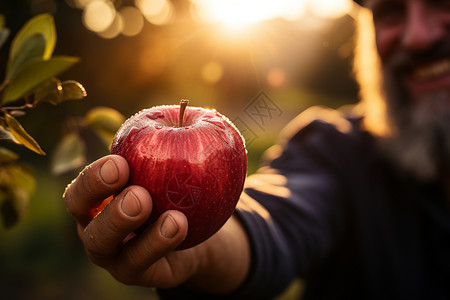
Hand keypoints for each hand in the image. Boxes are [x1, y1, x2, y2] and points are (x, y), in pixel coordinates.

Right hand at [63, 155, 249, 292]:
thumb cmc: (174, 190)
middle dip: (106, 204)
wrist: (193, 229)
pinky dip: (160, 243)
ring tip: (165, 215)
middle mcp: (95, 225)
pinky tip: (180, 224)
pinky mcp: (135, 273)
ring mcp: (112, 253)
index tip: (122, 163)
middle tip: (138, 195)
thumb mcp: (171, 165)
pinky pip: (143, 262)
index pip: (82, 188)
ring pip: (104, 246)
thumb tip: (188, 105)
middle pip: (84, 220)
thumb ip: (172, 141)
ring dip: (130, 228)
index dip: (95, 177)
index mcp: (96, 198)